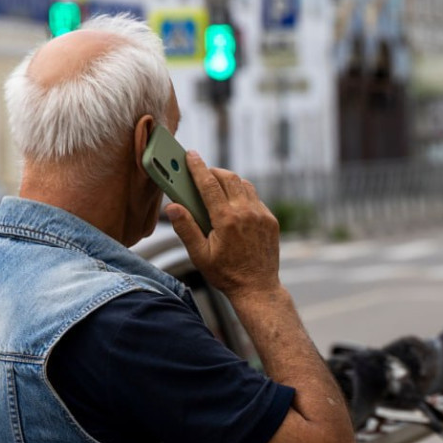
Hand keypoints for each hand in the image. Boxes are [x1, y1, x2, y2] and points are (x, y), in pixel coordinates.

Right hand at [165, 151, 280, 299]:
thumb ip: (186, 228)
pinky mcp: (270, 220)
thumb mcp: (200, 255)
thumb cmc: (225, 274)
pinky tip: (233, 204)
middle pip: (228, 178)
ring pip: (244, 185)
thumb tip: (172, 207)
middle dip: (213, 171)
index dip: (198, 167)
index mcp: (225, 219)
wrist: (258, 288)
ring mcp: (261, 215)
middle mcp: (246, 212)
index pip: (209, 184)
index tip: (190, 155)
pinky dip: (242, 195)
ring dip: (229, 181)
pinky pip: (255, 198)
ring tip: (217, 187)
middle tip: (201, 173)